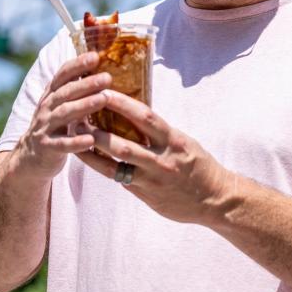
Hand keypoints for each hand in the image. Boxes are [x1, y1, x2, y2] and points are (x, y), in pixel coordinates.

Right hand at [11, 52, 110, 182]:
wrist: (30, 158)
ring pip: (64, 114)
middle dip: (86, 84)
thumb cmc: (57, 126)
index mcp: (52, 95)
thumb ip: (80, 90)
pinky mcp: (46, 148)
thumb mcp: (64, 105)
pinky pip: (61, 145)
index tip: (96, 56)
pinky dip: (75, 142)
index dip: (77, 64)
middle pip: (66, 92)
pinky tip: (90, 140)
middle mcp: (47, 108)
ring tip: (104, 99)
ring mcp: (44, 127)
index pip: (63, 75)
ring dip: (84, 106)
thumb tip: (109, 69)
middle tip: (107, 77)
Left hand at [76, 92, 231, 224]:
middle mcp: (162, 159)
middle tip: (78, 117)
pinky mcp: (146, 195)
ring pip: (116, 163)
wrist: (215, 199)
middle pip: (123, 142)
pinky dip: (104, 168)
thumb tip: (136, 119)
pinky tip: (89, 159)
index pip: (146, 117)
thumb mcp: (184, 143)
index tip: (104, 92)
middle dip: (98, 130)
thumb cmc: (200, 166)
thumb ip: (161, 135)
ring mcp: (152, 178)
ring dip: (93, 150)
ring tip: (76, 139)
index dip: (123, 104)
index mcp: (174, 140)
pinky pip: (120, 179)